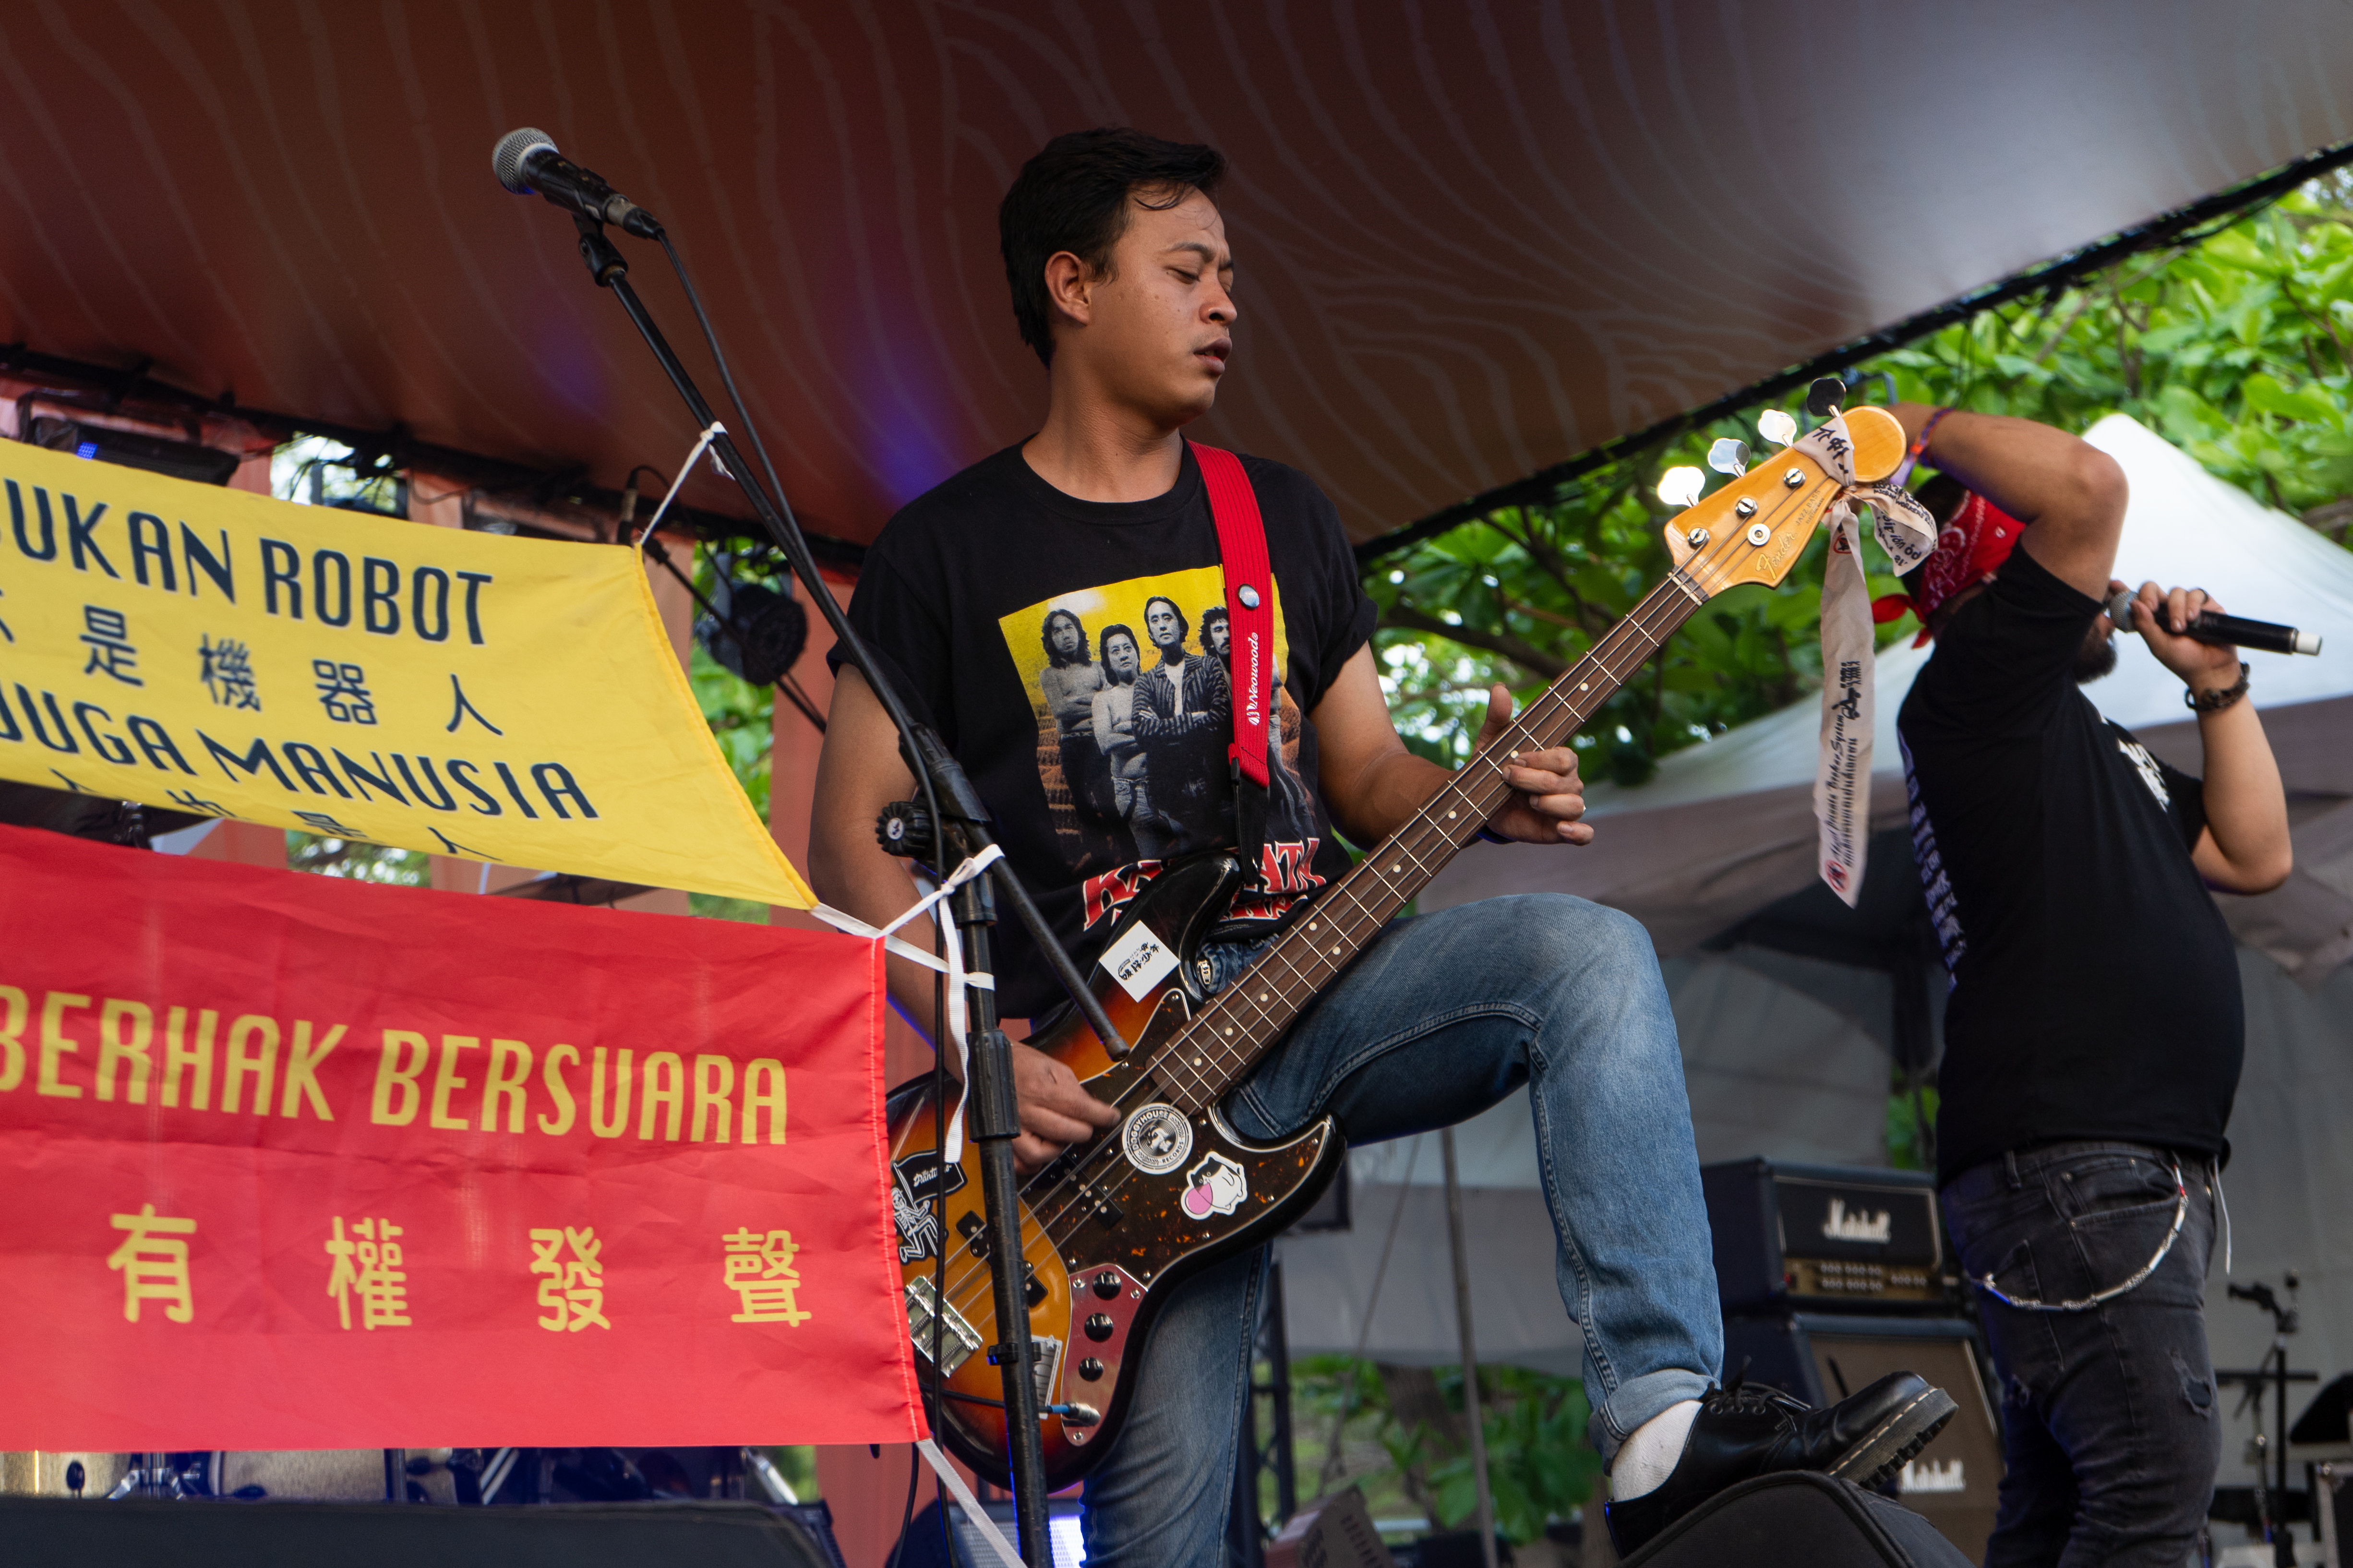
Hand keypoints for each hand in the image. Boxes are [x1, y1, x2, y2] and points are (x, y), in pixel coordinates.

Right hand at [1006, 1039, 1120, 1172]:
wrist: (985, 1064)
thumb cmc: (1019, 1064)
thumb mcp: (1052, 1066)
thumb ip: (1073, 1088)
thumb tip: (1092, 1108)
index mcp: (1038, 1089)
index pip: (1079, 1108)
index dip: (1101, 1115)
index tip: (1111, 1118)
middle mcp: (1024, 1111)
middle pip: (1065, 1133)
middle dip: (1083, 1130)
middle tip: (1085, 1124)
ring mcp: (1010, 1128)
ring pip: (1041, 1155)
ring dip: (1057, 1148)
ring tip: (1058, 1135)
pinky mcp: (1000, 1139)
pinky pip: (1018, 1164)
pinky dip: (1032, 1162)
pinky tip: (1040, 1148)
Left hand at [1472, 684, 1594, 844]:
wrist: (1481, 804)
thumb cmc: (1493, 768)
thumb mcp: (1491, 743)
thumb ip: (1498, 717)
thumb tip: (1499, 688)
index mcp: (1559, 759)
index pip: (1564, 757)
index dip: (1540, 760)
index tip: (1516, 760)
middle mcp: (1569, 782)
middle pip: (1565, 781)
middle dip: (1533, 781)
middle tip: (1509, 779)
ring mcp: (1567, 807)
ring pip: (1575, 805)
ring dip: (1548, 804)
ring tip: (1528, 803)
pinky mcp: (1561, 831)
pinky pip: (1585, 834)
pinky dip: (1578, 832)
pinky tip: (1562, 829)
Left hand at [2121, 579, 2240, 689]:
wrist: (2211, 668)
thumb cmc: (2182, 660)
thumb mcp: (2158, 645)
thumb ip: (2145, 625)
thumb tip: (2133, 603)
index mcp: (2151, 619)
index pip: (2134, 601)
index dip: (2123, 592)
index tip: (2113, 584)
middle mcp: (2166, 609)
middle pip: (2152, 588)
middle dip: (2149, 595)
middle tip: (2151, 608)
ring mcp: (2185, 605)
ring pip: (2175, 591)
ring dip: (2176, 608)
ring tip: (2180, 628)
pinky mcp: (2205, 605)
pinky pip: (2196, 593)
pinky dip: (2193, 604)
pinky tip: (2192, 618)